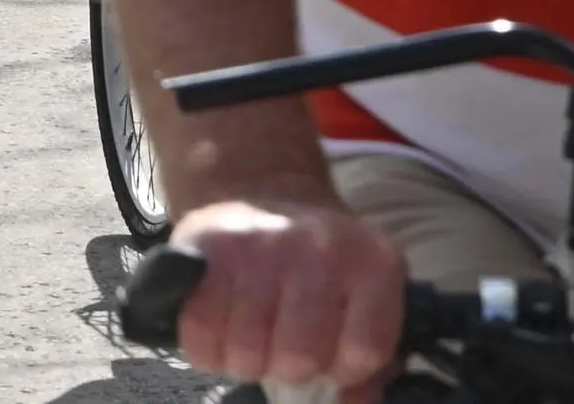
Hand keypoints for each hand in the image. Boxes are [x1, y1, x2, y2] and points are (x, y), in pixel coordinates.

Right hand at [167, 194, 408, 395]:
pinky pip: (200, 332)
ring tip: (249, 335)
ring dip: (244, 360)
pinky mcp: (207, 244)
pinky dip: (206, 348)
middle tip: (281, 344)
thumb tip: (354, 402)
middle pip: (300, 356)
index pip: (364, 351)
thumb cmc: (319, 261)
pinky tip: (218, 329)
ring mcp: (261, 242)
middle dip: (286, 366)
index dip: (343, 368)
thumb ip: (369, 352)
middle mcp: (320, 246)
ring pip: (246, 351)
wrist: (263, 190)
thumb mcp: (364, 295)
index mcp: (373, 262)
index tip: (330, 355)